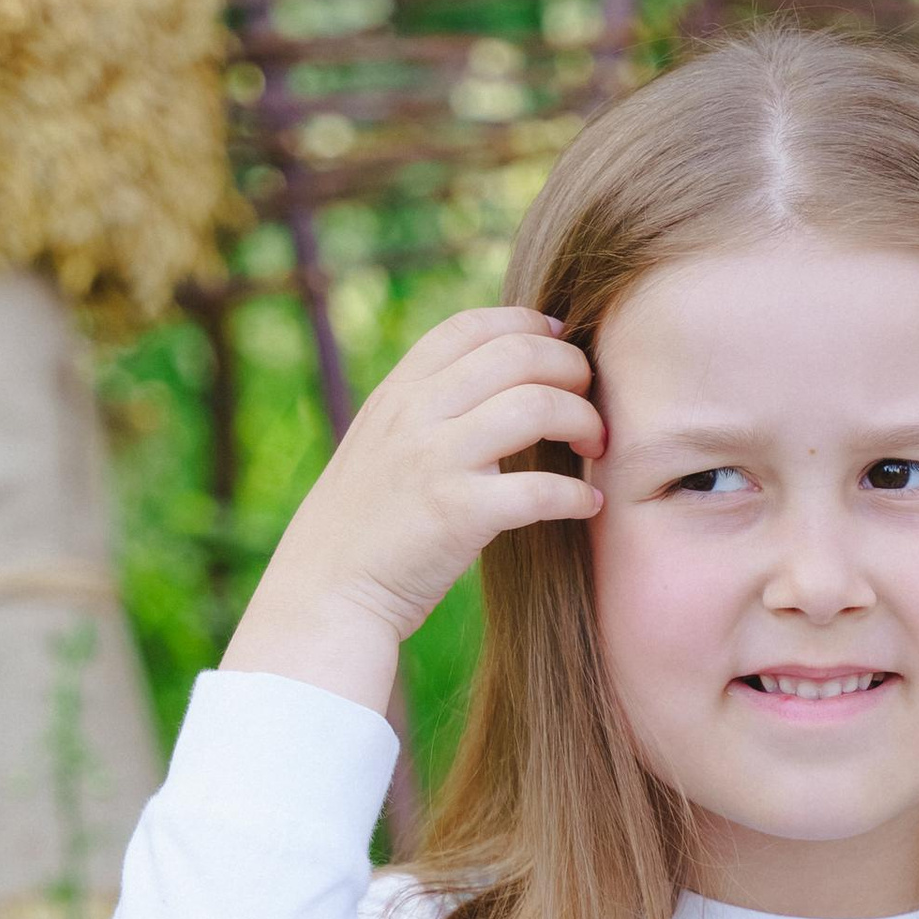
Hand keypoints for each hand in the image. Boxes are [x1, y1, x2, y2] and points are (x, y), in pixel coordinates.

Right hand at [223, 301, 602, 708]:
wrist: (324, 596)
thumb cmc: (361, 527)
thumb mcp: (377, 444)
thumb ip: (424, 409)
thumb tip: (488, 380)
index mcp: (398, 393)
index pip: (471, 326)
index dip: (527, 323)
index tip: (560, 342)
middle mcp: (416, 415)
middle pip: (518, 355)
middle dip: (572, 369)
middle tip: (592, 399)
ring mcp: (436, 462)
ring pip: (539, 406)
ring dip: (585, 421)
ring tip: (594, 447)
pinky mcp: (459, 515)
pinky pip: (542, 488)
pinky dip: (578, 494)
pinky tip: (589, 504)